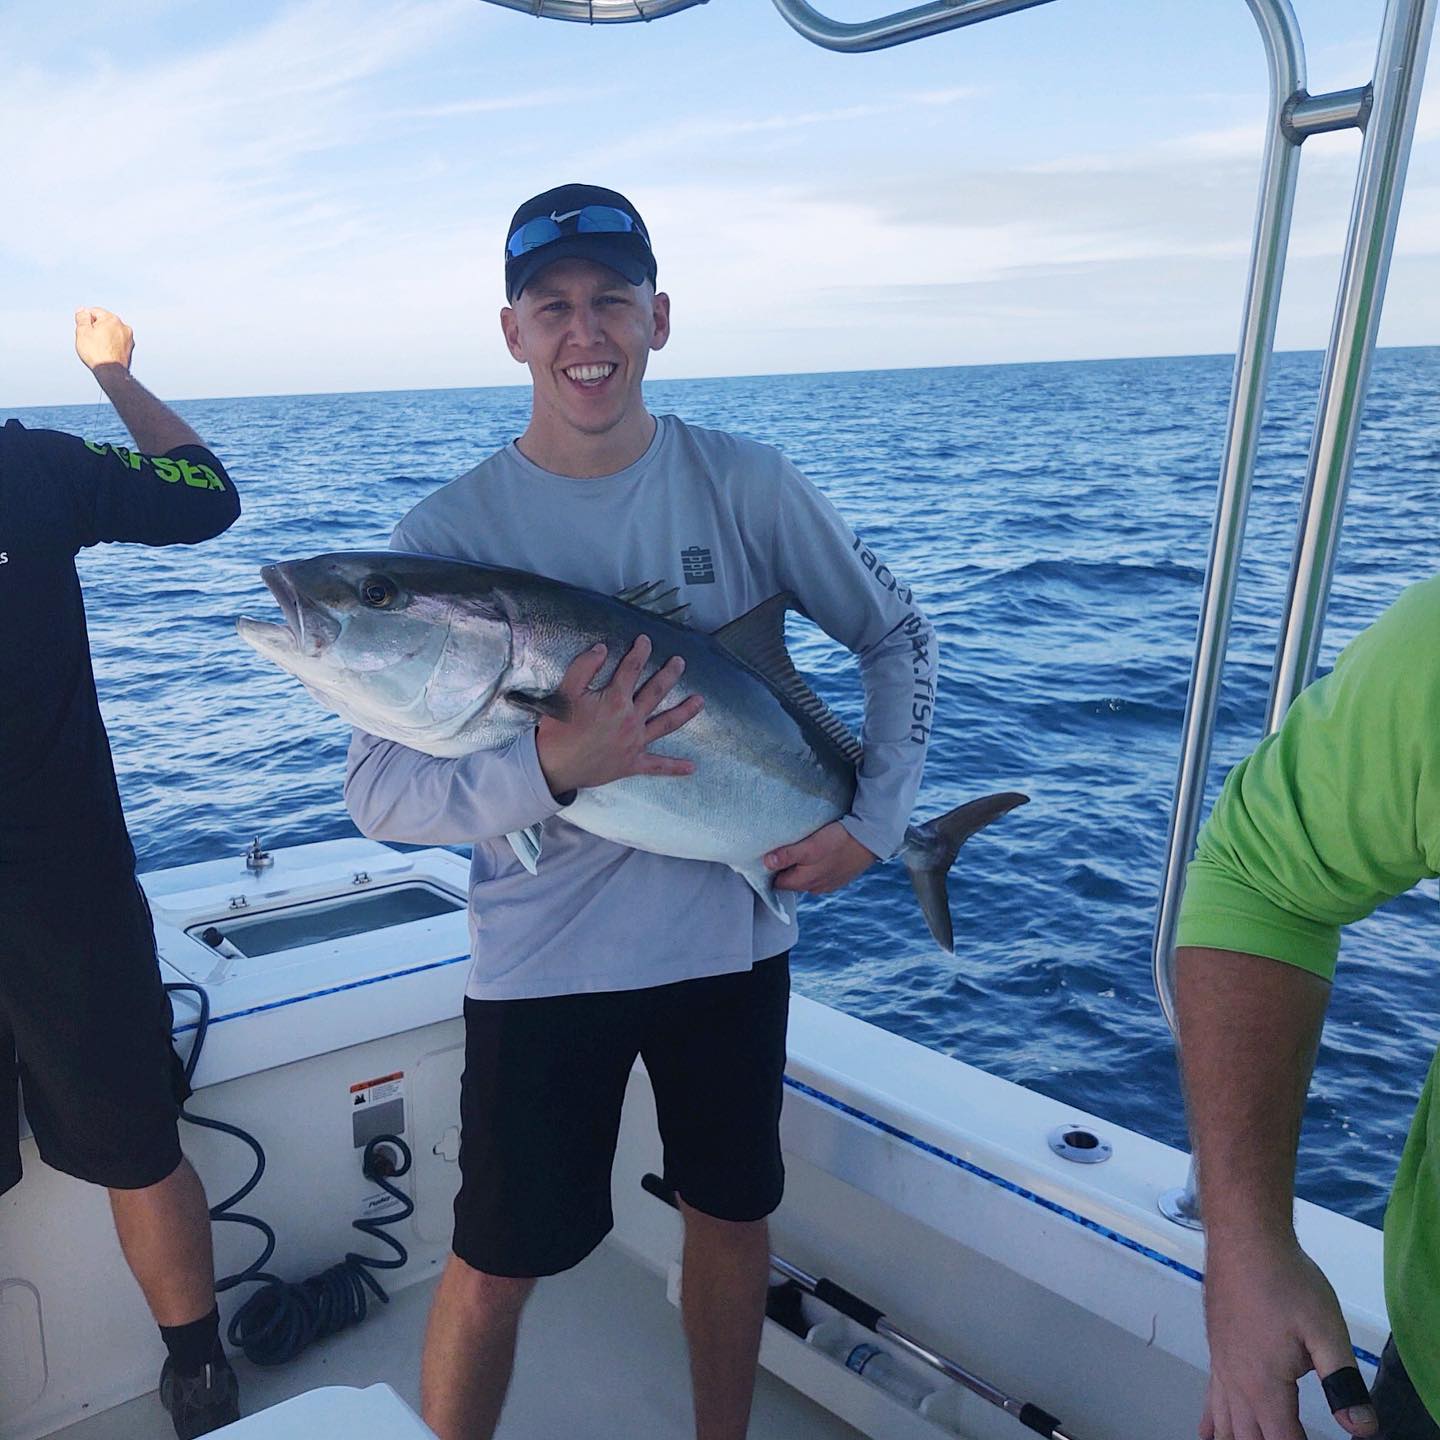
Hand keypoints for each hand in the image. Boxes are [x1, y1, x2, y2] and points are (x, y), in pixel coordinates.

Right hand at [74, 307, 133, 371]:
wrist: (111, 372)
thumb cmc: (96, 352)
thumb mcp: (82, 331)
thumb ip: (82, 318)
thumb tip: (83, 310)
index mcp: (113, 319)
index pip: (94, 312)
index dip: (85, 321)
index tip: (84, 332)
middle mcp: (124, 327)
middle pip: (103, 322)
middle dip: (95, 329)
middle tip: (90, 341)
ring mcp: (129, 338)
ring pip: (110, 332)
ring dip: (103, 337)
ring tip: (98, 349)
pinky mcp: (130, 349)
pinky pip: (116, 342)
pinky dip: (110, 345)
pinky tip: (105, 353)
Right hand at [536, 634, 703, 797]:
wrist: (553, 767)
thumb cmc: (558, 730)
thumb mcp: (565, 693)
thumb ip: (583, 667)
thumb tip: (601, 649)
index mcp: (615, 701)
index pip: (632, 669)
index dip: (640, 652)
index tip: (645, 640)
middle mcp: (631, 720)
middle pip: (656, 692)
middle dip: (670, 674)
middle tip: (680, 662)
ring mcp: (635, 743)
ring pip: (666, 724)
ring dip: (685, 712)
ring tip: (700, 701)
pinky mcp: (632, 763)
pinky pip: (657, 766)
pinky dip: (675, 767)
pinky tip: (692, 767)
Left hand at [764, 821, 876, 893]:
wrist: (870, 839)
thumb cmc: (838, 841)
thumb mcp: (810, 846)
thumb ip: (788, 856)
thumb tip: (766, 863)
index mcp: (804, 882)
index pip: (777, 883)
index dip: (770, 870)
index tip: (768, 855)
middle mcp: (814, 888)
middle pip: (791, 881)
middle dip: (786, 868)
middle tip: (784, 849)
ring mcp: (828, 884)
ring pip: (806, 878)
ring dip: (802, 867)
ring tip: (803, 849)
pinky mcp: (839, 877)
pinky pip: (820, 874)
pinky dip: (817, 866)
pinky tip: (820, 853)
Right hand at [1201, 1237, 1375, 1439]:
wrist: (1244, 1238)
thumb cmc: (1286, 1280)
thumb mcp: (1327, 1331)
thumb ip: (1343, 1382)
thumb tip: (1363, 1429)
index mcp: (1265, 1385)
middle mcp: (1237, 1383)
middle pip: (1249, 1439)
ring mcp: (1222, 1367)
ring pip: (1227, 1424)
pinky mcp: (1217, 1351)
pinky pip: (1211, 1399)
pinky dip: (1212, 1423)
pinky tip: (1208, 1434)